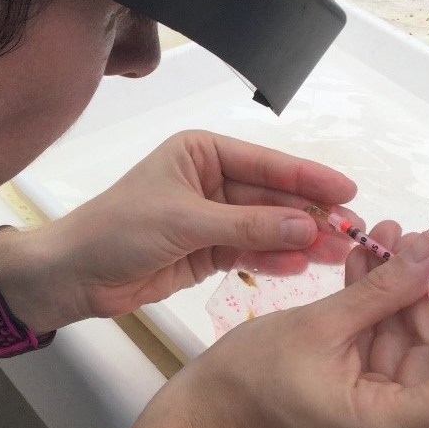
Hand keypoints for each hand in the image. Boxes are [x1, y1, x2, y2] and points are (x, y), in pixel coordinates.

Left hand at [0, 130, 362, 331]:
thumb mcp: (185, 222)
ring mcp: (211, 217)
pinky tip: (303, 265)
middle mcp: (210, 180)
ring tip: (339, 253)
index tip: (347, 191)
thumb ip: (247, 225)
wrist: (75, 275)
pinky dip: (276, 258)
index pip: (266, 163)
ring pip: (268, 226)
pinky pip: (252, 251)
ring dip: (301, 239)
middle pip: (273, 196)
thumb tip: (306, 225)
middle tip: (353, 232)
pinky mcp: (208, 251)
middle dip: (311, 214)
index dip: (309, 178)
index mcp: (201, 152)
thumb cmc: (116, 230)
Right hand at [167, 223, 428, 427]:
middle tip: (411, 243)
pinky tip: (371, 270)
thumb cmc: (247, 378)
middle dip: (422, 300)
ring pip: (407, 354)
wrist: (207, 413)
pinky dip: (377, 318)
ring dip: (397, 299)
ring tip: (386, 242)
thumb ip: (384, 288)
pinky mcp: (361, 413)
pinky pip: (383, 360)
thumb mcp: (320, 323)